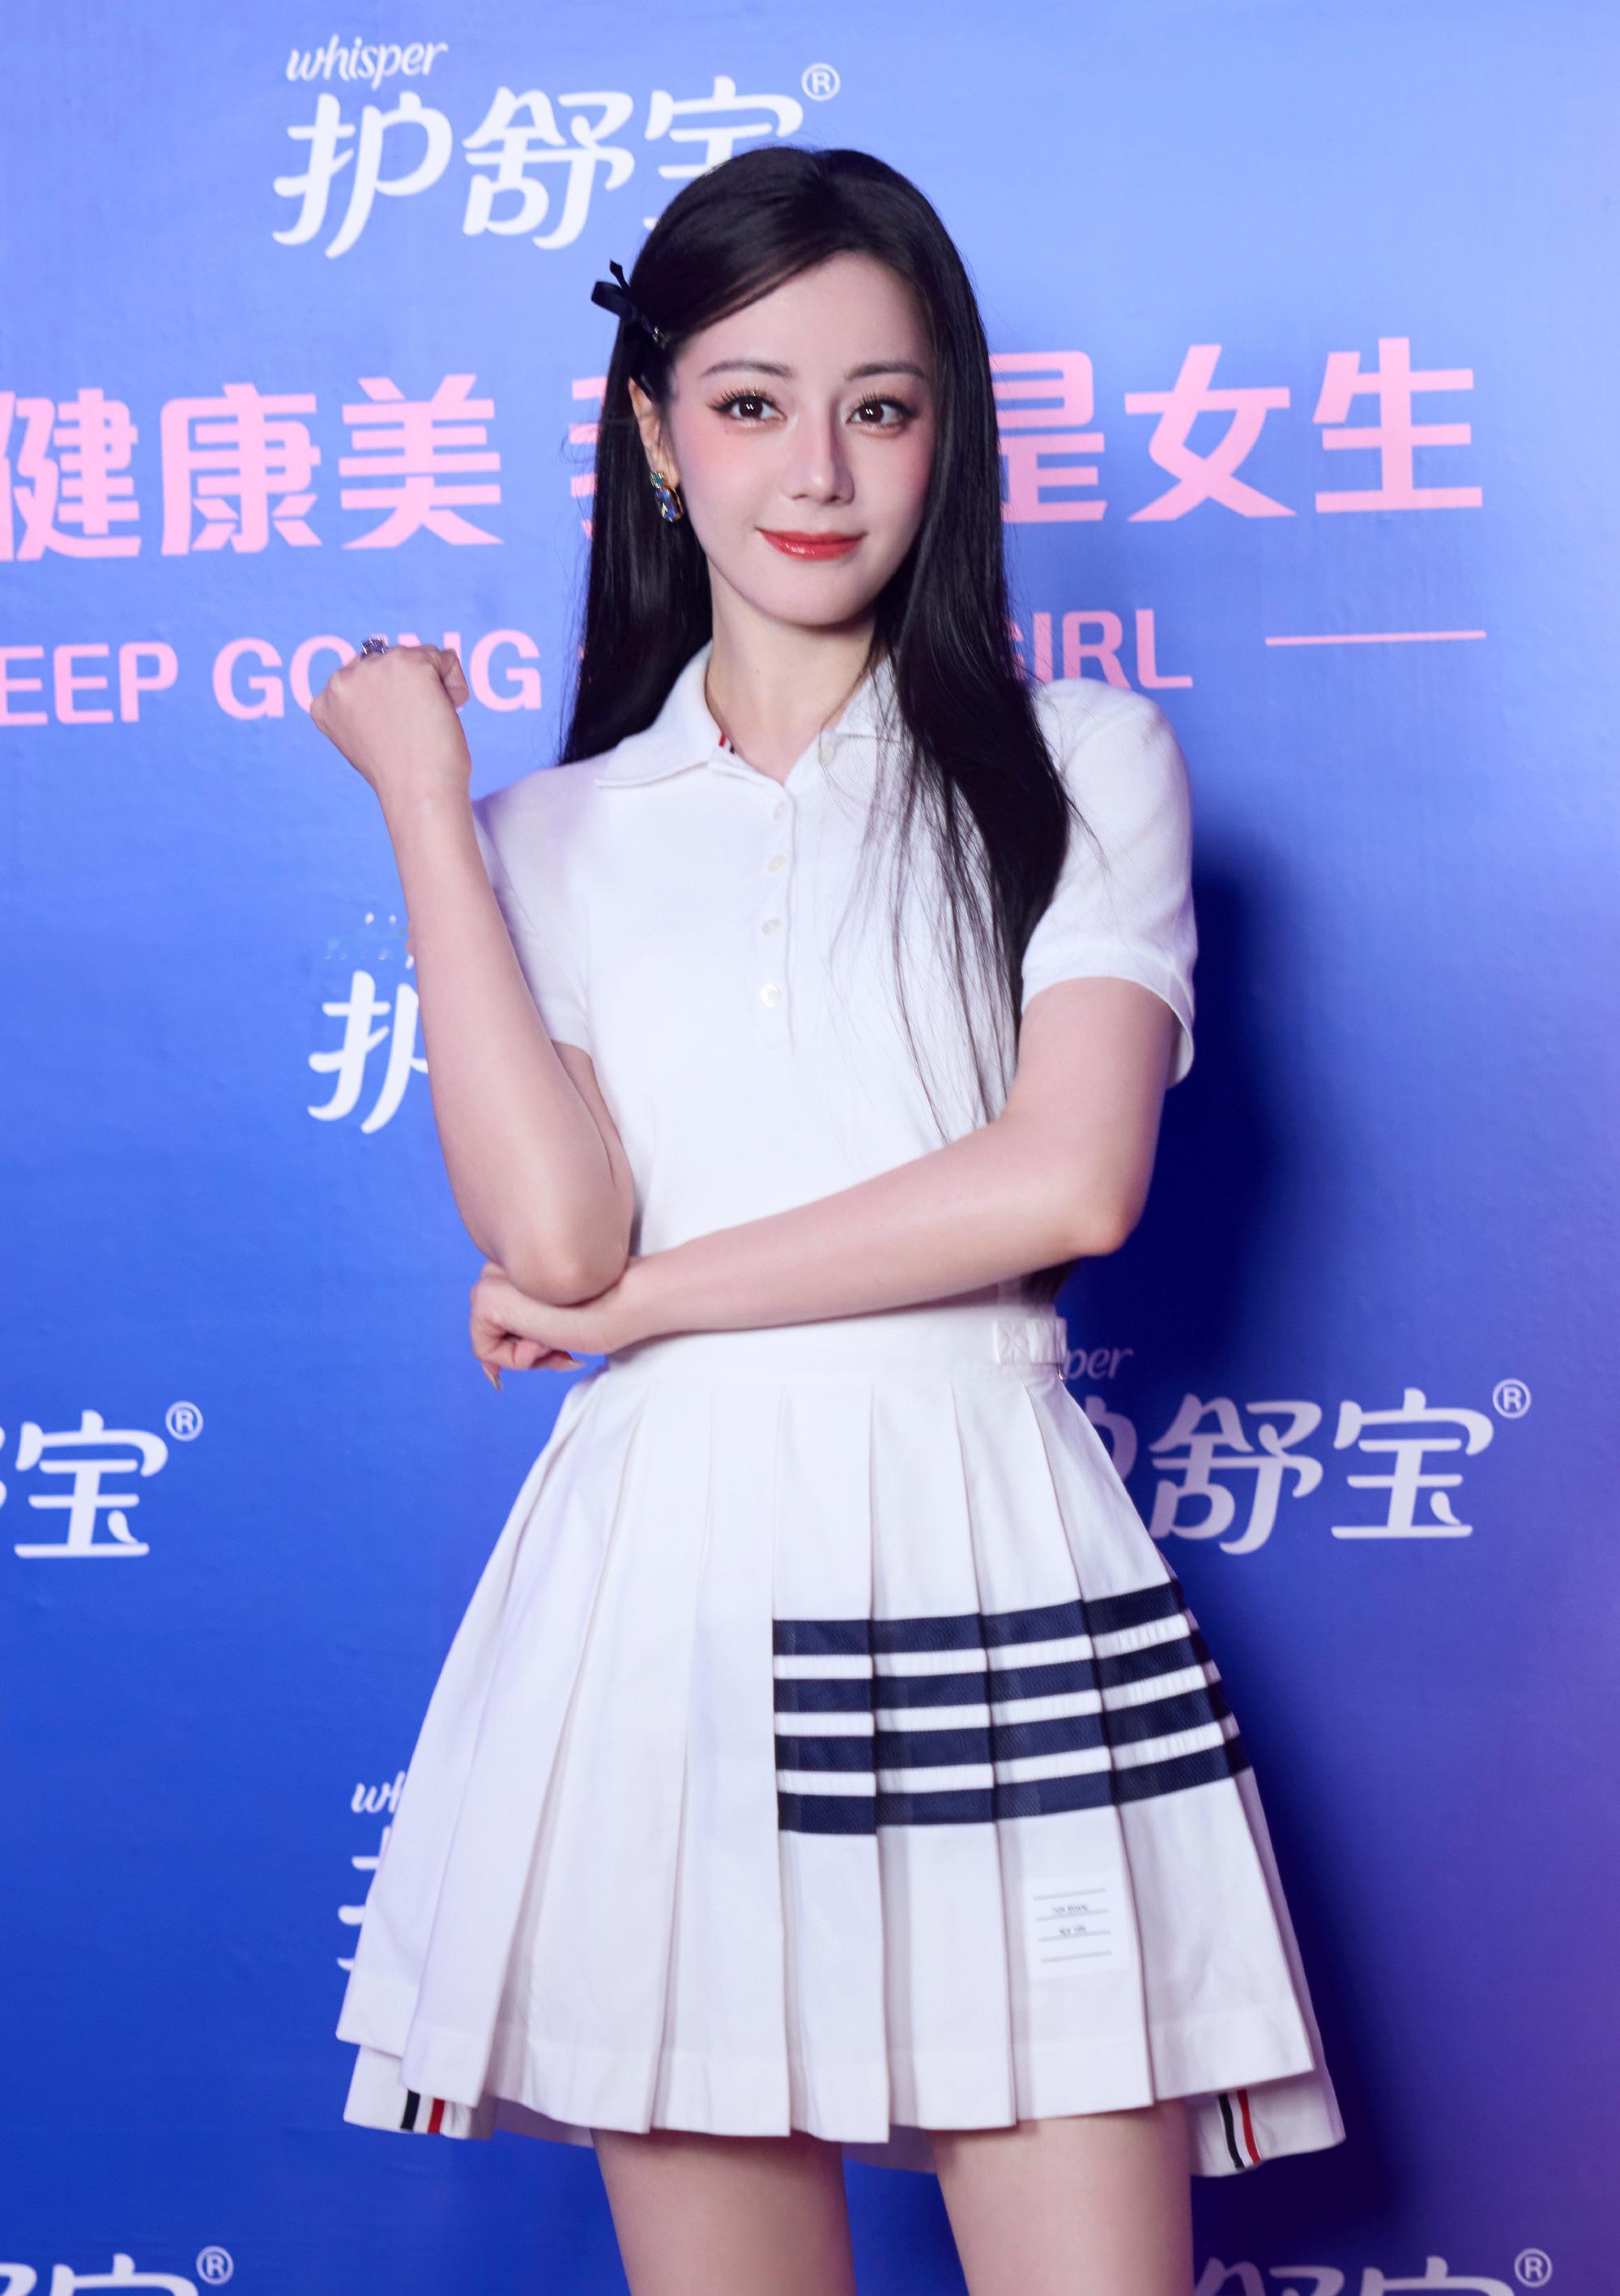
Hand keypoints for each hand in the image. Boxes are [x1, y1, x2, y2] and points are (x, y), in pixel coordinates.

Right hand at [309, 642, 470, 808]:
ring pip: (418, 658)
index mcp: (325, 703)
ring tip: (425, 725)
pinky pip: (446, 660)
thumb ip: (367, 708)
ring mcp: (373, 667)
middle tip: (410, 733)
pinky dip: (455, 686)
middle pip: (390, 663)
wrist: (418, 793)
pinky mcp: (408, 663)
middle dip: (409, 691)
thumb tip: (396, 684)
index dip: (389, 706)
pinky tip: (446, 713)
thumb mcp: (367, 739)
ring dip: (432, 688)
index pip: (365, 680)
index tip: (393, 737)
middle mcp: (341, 679)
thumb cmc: (401, 777)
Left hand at [469, 1257, 655, 1385]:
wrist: (623, 1299)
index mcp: (519, 1268)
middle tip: (562, 1347)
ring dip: (528, 1353)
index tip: (564, 1346)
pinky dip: (517, 1359)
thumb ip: (526, 1334)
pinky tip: (543, 1340)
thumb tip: (489, 1373)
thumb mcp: (558, 1324)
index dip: (537, 1345)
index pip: (509, 1322)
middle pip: (500, 1333)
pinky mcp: (487, 1299)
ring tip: (556, 1340)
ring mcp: (491, 1281)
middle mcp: (501, 1269)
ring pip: (493, 1342)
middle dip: (531, 1350)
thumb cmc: (605, 1311)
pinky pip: (486, 1351)